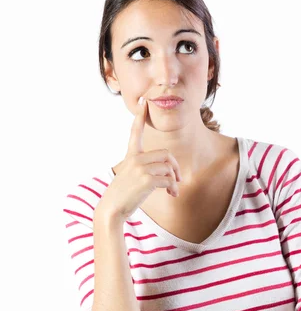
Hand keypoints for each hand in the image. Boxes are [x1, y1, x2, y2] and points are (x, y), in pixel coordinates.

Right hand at [98, 96, 182, 220]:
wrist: (112, 209)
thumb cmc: (122, 195)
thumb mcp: (130, 176)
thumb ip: (145, 169)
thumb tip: (169, 175)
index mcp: (131, 156)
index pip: (135, 132)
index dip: (140, 116)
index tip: (144, 101)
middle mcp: (135, 159)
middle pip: (166, 154)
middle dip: (175, 167)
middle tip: (177, 179)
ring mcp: (140, 169)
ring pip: (168, 167)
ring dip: (175, 180)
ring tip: (173, 190)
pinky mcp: (146, 180)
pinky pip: (168, 180)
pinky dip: (173, 188)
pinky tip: (171, 194)